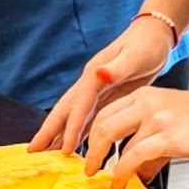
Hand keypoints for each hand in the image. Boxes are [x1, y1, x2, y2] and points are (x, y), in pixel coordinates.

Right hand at [34, 18, 179, 155]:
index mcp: (94, 75)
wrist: (155, 34)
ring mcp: (96, 91)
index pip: (78, 105)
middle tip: (34, 152)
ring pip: (72, 116)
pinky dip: (77, 133)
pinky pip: (87, 118)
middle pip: (65, 110)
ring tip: (47, 154)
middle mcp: (90, 84)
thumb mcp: (135, 55)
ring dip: (59, 134)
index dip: (71, 128)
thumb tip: (99, 73)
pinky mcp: (105, 96)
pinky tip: (72, 146)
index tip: (65, 149)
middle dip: (49, 131)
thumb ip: (117, 67)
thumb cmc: (147, 44)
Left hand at [79, 86, 188, 186]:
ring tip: (108, 181)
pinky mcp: (167, 137)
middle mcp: (144, 104)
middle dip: (91, 151)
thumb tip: (138, 173)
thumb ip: (148, 144)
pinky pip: (135, 154)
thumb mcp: (167, 121)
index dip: (90, 135)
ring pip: (117, 140)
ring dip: (106, 164)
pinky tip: (121, 178)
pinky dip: (123, 169)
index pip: (104, 113)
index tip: (86, 152)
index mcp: (141, 96)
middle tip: (89, 169)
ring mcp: (156, 119)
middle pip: (103, 125)